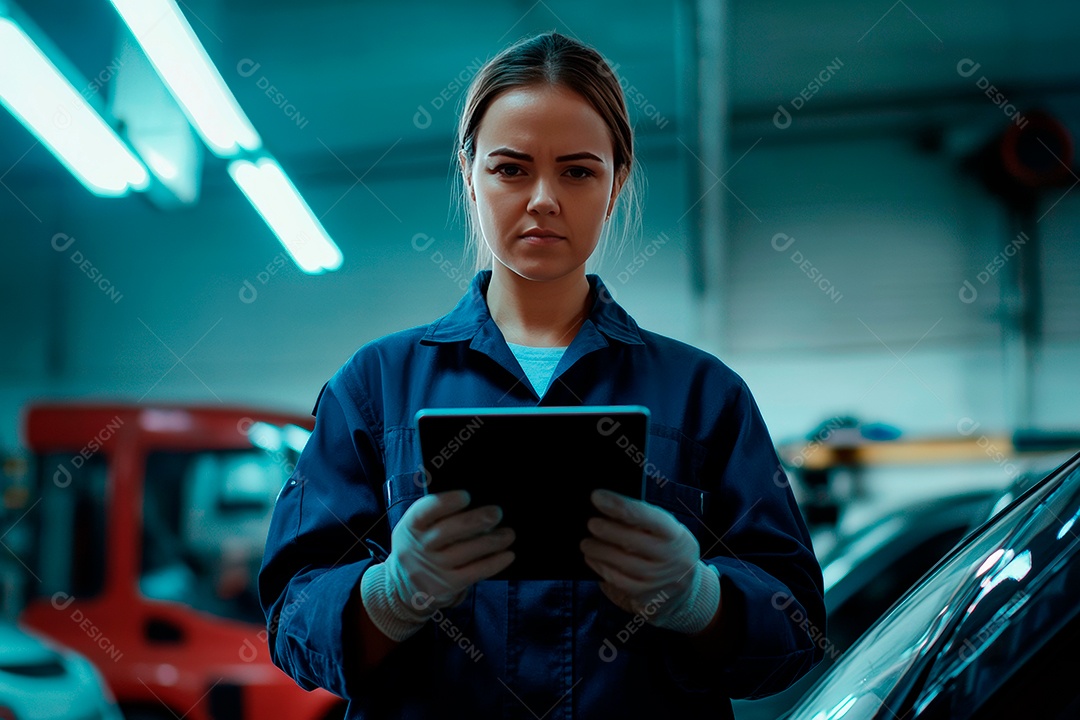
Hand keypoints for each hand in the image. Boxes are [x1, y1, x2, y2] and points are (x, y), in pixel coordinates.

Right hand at [360, 490, 513, 639]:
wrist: (405, 587)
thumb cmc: (422, 546)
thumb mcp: (418, 529)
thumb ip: (439, 516)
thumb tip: (480, 506)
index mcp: (411, 526)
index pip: (424, 511)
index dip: (445, 503)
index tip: (466, 496)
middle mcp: (419, 547)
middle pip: (447, 531)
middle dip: (475, 521)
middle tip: (497, 513)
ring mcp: (433, 568)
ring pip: (465, 552)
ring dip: (492, 541)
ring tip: (509, 534)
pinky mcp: (447, 586)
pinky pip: (475, 572)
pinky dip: (494, 563)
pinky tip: (508, 554)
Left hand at [580, 489, 719, 633]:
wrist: (685, 591)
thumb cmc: (667, 550)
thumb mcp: (666, 533)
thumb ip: (643, 521)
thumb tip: (607, 506)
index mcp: (675, 534)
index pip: (646, 516)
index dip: (619, 505)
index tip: (597, 496)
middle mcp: (671, 558)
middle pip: (634, 541)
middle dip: (608, 531)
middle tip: (591, 524)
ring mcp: (660, 580)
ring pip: (624, 564)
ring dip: (600, 552)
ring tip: (585, 543)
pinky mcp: (647, 598)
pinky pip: (619, 582)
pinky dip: (601, 569)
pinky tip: (592, 559)